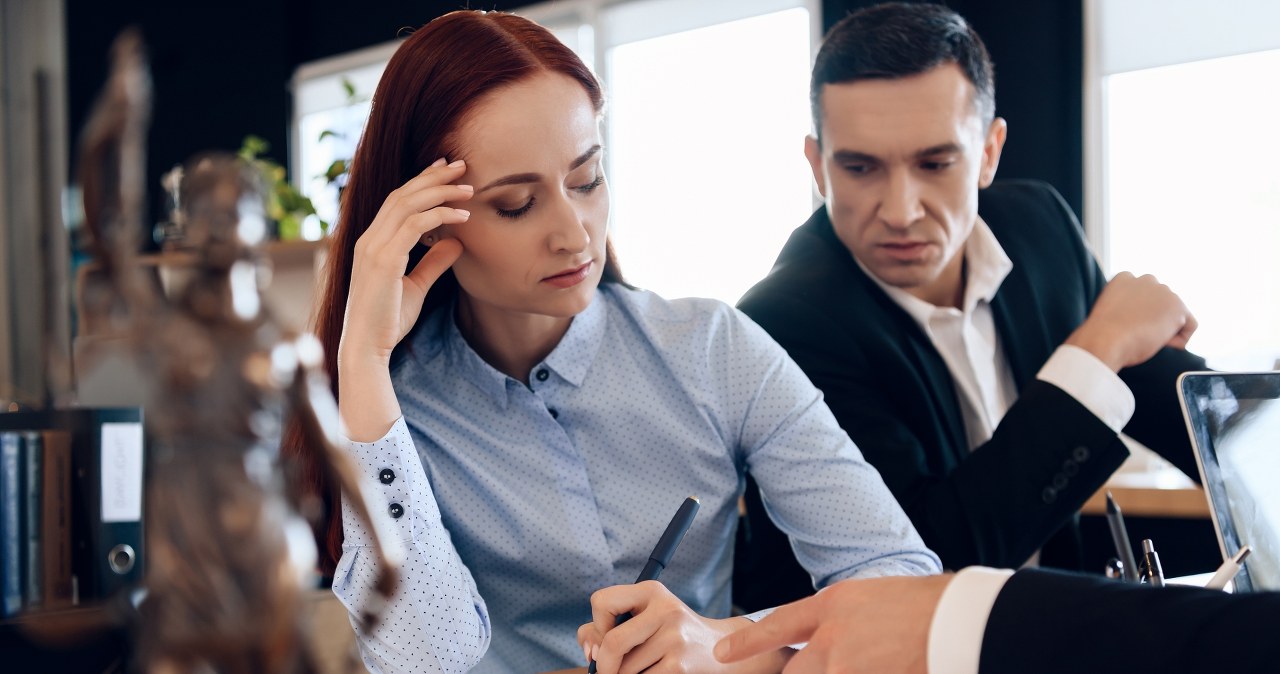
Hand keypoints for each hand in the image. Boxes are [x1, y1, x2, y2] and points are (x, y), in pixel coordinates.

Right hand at [338, 157, 471, 365]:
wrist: (366, 347)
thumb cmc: (387, 321)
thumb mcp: (416, 286)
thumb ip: (433, 262)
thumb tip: (456, 242)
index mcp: (371, 242)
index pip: (396, 200)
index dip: (421, 181)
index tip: (445, 169)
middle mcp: (368, 239)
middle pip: (402, 194)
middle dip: (433, 176)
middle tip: (461, 164)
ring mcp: (373, 248)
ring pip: (408, 204)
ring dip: (441, 191)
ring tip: (469, 187)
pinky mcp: (383, 260)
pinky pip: (414, 226)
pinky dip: (440, 216)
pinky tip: (463, 216)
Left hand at [577, 581, 790, 673]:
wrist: (721, 650)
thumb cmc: (670, 635)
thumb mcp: (643, 618)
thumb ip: (604, 629)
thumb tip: (591, 654)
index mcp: (652, 591)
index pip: (601, 602)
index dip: (596, 626)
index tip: (608, 636)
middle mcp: (666, 610)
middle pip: (612, 644)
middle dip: (604, 665)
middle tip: (609, 671)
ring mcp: (675, 640)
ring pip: (625, 670)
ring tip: (646, 667)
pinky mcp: (680, 668)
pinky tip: (657, 673)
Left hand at [714, 574, 953, 673]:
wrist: (960, 622)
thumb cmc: (927, 607)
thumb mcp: (872, 599)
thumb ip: (838, 621)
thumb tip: (819, 639)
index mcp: (832, 608)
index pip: (776, 626)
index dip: (746, 644)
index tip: (722, 653)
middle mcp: (832, 642)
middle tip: (835, 661)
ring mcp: (848, 669)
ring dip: (838, 671)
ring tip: (870, 658)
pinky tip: (881, 666)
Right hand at [1065, 271, 1196, 370]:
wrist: (1104, 339)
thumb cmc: (1102, 335)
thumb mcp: (1110, 314)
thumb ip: (1126, 308)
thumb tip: (1141, 319)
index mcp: (1125, 278)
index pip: (1144, 297)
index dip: (1138, 317)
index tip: (1124, 327)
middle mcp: (1146, 279)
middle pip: (1162, 304)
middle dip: (1154, 320)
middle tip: (1135, 334)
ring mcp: (1164, 291)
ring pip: (1174, 316)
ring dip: (1164, 330)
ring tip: (1144, 338)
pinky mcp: (1177, 306)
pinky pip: (1190, 326)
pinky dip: (1179, 340)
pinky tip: (1160, 343)